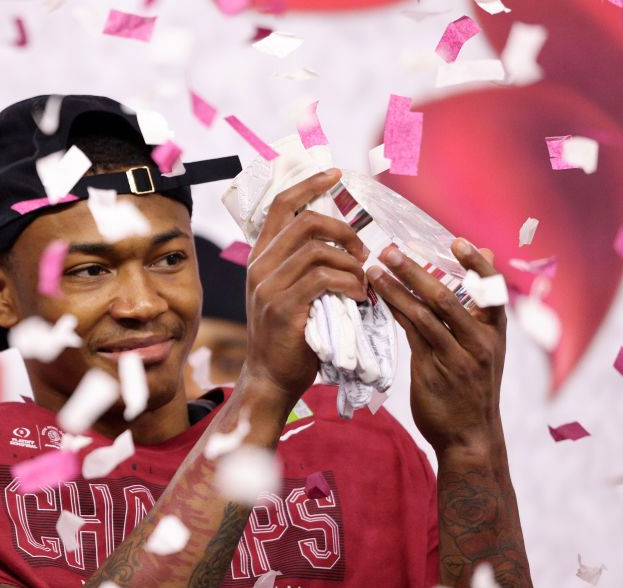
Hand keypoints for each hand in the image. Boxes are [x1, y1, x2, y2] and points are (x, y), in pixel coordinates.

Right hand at [240, 170, 369, 410]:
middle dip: (344, 229)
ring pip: (319, 250)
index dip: (310, 185)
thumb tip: (342, 241)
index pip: (282, 205)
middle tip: (362, 250)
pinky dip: (350, 284)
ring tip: (363, 282)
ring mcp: (268, 286)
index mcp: (261, 258)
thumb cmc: (289, 337)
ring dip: (351, 263)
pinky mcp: (283, 307)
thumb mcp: (289, 293)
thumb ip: (303, 265)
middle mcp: (260, 267)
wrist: (271, 377)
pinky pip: (324, 279)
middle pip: (306, 222)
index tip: (335, 174)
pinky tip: (359, 297)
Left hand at [366, 239, 504, 454]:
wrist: (470, 437)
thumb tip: (474, 268)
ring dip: (396, 287)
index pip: (492, 289)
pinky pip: (411, 332)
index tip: (459, 241)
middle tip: (391, 249)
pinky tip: (379, 295)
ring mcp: (456, 356)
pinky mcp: (432, 369)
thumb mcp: (484, 350)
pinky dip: (394, 310)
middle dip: (416, 269)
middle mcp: (479, 341)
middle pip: (447, 295)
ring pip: (424, 312)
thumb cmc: (472, 387)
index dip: (477, 264)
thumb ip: (477, 312)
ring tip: (374, 267)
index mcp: (495, 331)